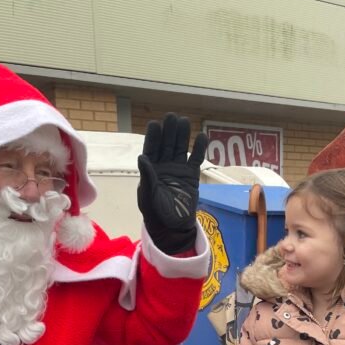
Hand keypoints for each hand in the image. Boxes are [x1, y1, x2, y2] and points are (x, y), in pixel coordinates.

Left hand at [137, 114, 207, 254]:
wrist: (172, 228)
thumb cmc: (156, 213)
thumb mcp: (148, 196)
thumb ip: (147, 177)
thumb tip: (142, 157)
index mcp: (150, 169)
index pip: (151, 149)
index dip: (153, 137)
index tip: (155, 124)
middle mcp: (164, 166)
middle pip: (167, 144)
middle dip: (169, 131)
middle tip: (172, 117)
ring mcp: (178, 169)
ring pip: (180, 148)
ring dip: (182, 135)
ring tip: (185, 121)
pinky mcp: (192, 175)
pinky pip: (196, 159)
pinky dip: (199, 148)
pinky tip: (202, 137)